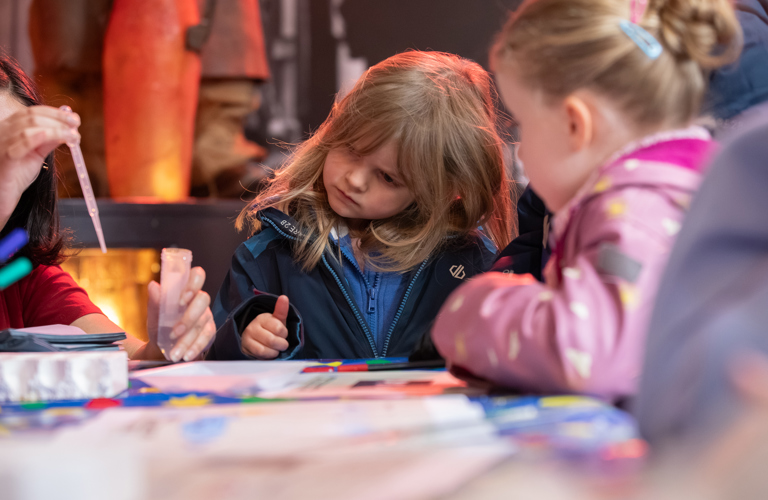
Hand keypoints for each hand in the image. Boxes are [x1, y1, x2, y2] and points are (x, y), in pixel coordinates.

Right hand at [0, 106, 79, 228]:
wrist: (1, 195)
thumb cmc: (16, 174)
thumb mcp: (36, 154)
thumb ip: (48, 142)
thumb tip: (68, 131)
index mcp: (11, 127)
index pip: (32, 112)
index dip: (55, 113)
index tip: (74, 119)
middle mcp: (4, 131)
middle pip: (32, 117)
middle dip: (58, 119)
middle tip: (77, 126)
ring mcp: (3, 143)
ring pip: (29, 127)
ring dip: (56, 129)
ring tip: (73, 136)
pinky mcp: (6, 157)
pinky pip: (23, 143)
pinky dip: (40, 136)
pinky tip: (56, 136)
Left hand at [146, 266, 215, 361]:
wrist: (162, 348)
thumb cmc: (160, 327)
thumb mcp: (155, 316)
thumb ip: (155, 302)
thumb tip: (153, 286)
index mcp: (186, 290)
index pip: (196, 276)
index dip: (193, 284)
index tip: (181, 300)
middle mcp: (198, 300)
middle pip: (203, 300)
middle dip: (188, 317)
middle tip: (173, 333)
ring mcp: (206, 315)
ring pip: (202, 323)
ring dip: (187, 339)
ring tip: (174, 353)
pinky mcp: (209, 330)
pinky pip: (206, 337)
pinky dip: (195, 347)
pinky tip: (186, 355)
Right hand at [241, 295, 289, 358]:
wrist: (255, 340)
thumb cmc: (270, 330)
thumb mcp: (278, 320)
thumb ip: (281, 310)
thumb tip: (284, 297)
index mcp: (262, 318)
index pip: (278, 328)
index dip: (284, 334)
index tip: (282, 333)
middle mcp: (252, 327)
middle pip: (272, 340)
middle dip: (281, 344)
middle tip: (281, 344)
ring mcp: (247, 339)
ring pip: (265, 350)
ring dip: (275, 351)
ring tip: (275, 349)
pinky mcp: (244, 349)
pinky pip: (259, 355)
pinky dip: (268, 356)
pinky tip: (269, 353)